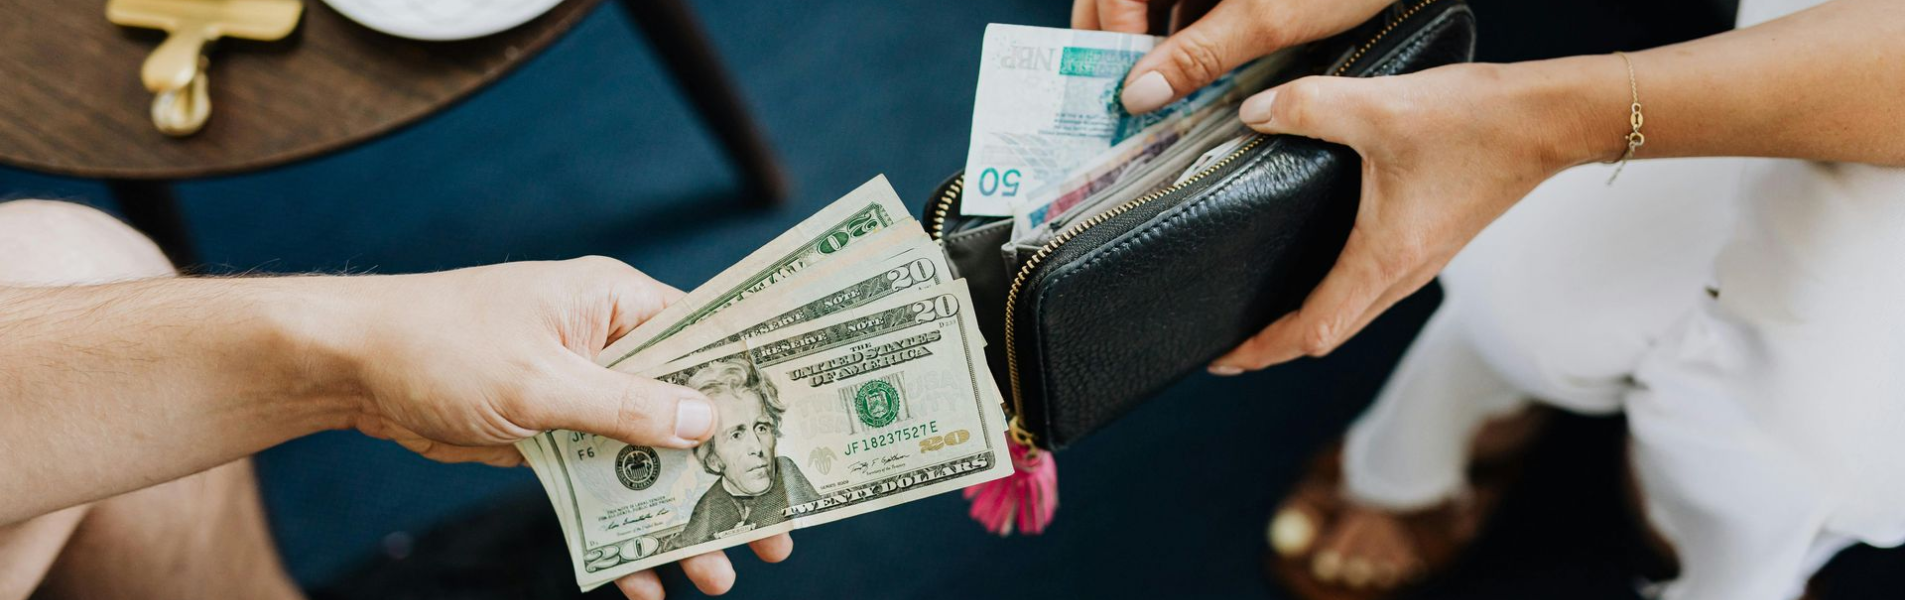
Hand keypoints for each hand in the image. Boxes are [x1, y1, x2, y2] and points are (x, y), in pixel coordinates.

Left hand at [333, 256, 793, 596]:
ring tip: (713, 574)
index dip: (757, 389)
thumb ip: (625, 406)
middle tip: (773, 533)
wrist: (349, 367)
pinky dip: (618, 529)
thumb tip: (705, 422)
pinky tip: (637, 580)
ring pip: (648, 460)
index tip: (802, 440)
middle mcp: (609, 345)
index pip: (709, 339)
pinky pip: (601, 485)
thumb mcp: (540, 382)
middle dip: (727, 478)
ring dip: (676, 517)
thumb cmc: (441, 346)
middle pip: (688, 413)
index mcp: (618, 304)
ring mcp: (581, 393)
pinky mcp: (551, 435)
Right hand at [1071, 0, 1390, 112]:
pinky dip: (1194, 34)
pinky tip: (1207, 73)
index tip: (1116, 98)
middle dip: (1129, 53)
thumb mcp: (1264, 17)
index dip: (1104, 49)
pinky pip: (1193, 2)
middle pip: (1125, 2)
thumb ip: (1195, 56)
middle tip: (1134, 109)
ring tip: (1171, 101)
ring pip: (1159, 5)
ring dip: (1163, 49)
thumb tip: (1137, 96)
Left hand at [1207, 60, 1618, 371]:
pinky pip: (1371, 290)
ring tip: (1259, 316)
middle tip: (1226, 347)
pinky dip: (1334, 296)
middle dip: (1273, 349)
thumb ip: (1308, 107)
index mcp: (1384, 260)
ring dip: (1306, 325)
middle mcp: (1402, 275)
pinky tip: (1314, 270)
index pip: (1312, 331)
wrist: (1551, 119)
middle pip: (1328, 336)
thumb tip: (1253, 112)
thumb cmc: (1476, 122)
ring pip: (1352, 315)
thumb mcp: (1380, 108)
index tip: (1221, 357)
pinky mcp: (1430, 243)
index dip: (1262, 350)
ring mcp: (1420, 263)